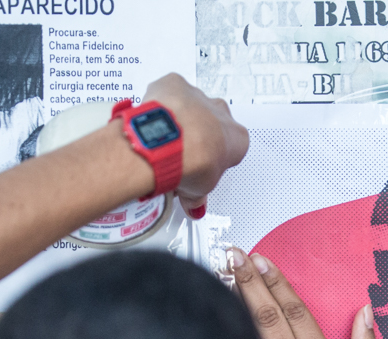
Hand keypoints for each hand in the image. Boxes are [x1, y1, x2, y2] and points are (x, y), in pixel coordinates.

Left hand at [143, 74, 248, 216]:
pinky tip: (151, 122)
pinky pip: (167, 92)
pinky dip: (159, 105)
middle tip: (179, 157)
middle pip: (211, 124)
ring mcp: (198, 97)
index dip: (211, 162)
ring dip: (177, 121)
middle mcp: (221, 113)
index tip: (198, 171)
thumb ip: (197, 196)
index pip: (229, 149)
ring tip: (161, 142)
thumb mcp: (198, 191)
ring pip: (188, 107)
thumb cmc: (191, 161)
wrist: (167, 142)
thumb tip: (193, 205)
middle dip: (196, 138)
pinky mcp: (175, 84)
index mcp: (237, 138)